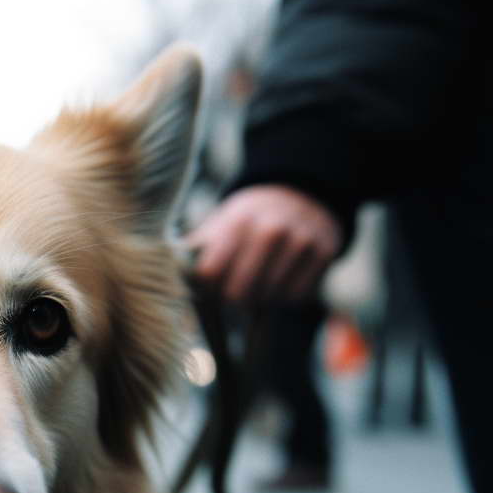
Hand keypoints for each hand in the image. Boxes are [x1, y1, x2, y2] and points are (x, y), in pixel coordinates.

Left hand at [189, 185, 342, 303]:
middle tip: (234, 294)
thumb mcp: (221, 221)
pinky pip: (297, 296)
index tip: (210, 287)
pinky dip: (287, 296)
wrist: (301, 192)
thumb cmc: (250, 217)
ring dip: (261, 300)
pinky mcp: (324, 252)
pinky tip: (282, 280)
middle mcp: (270, 230)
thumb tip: (168, 275)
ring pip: (269, 298)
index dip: (206, 287)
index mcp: (236, 221)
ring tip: (259, 285)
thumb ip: (196, 248)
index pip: (209, 273)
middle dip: (232, 299)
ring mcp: (300, 241)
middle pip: (238, 292)